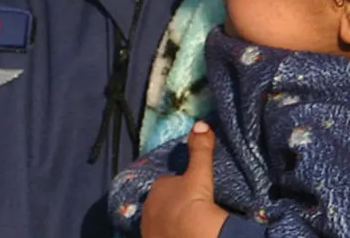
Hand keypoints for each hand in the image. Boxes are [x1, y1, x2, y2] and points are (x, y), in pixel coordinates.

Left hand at [141, 122, 228, 237]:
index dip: (180, 188)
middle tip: (191, 211)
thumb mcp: (200, 174)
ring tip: (187, 226)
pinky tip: (181, 235)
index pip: (167, 184)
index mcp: (157, 188)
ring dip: (169, 221)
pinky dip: (168, 234)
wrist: (193, 236)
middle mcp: (147, 208)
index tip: (192, 194)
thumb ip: (201, 150)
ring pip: (159, 221)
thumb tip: (202, 124)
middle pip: (161, 204)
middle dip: (172, 205)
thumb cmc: (195, 202)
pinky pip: (160, 236)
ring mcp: (148, 228)